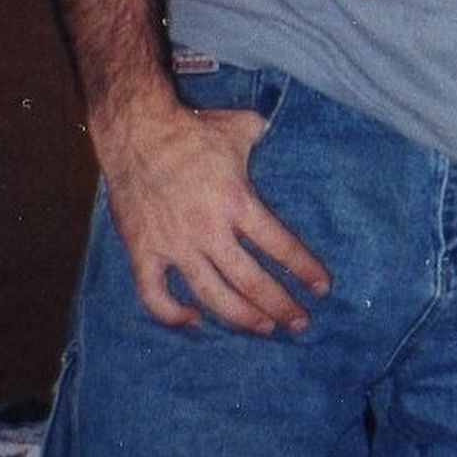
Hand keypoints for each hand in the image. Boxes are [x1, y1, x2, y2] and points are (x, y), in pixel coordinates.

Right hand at [95, 98, 329, 334]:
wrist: (135, 130)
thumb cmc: (192, 129)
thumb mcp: (239, 128)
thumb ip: (263, 135)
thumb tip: (276, 129)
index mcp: (237, 202)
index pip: (280, 245)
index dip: (304, 269)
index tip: (321, 288)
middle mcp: (208, 230)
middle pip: (251, 281)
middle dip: (280, 306)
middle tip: (299, 322)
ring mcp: (173, 245)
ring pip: (211, 295)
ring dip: (240, 317)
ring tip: (264, 328)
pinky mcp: (142, 251)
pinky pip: (154, 295)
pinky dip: (172, 314)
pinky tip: (193, 318)